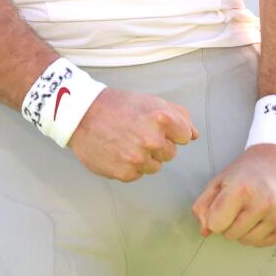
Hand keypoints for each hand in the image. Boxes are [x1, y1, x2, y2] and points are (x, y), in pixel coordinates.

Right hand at [68, 88, 196, 181]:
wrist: (81, 115)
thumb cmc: (117, 105)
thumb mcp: (151, 101)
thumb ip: (179, 116)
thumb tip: (195, 135)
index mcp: (162, 118)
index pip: (185, 136)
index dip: (172, 132)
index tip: (156, 126)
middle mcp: (152, 140)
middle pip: (171, 153)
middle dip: (159, 145)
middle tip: (137, 133)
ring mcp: (138, 159)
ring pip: (155, 166)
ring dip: (145, 158)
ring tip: (126, 142)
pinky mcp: (125, 173)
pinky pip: (137, 174)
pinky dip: (130, 166)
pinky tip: (118, 152)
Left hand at [191, 145, 275, 246]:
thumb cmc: (249, 170)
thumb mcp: (220, 180)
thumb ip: (204, 205)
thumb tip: (205, 231)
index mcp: (242, 189)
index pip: (215, 225)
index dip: (215, 217)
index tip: (224, 207)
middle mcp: (263, 203)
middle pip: (230, 234)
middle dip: (230, 224)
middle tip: (240, 206)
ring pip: (247, 241)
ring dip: (245, 230)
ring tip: (252, 211)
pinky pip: (262, 243)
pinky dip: (259, 234)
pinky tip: (263, 217)